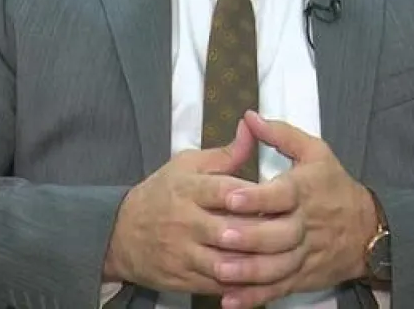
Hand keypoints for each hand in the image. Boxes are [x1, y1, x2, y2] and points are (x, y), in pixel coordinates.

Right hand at [102, 118, 306, 294]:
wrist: (119, 233)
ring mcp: (184, 254)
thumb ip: (224, 154)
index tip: (281, 197)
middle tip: (294, 229)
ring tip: (284, 256)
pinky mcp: (184, 279)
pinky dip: (243, 285)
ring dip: (257, 263)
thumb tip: (252, 129)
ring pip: (228, 263)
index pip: (226, 192)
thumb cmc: (162, 194)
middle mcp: (185, 222)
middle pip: (231, 231)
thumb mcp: (187, 165)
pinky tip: (264, 277)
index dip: (255, 196)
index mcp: (188, 189)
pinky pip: (219, 285)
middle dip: (264, 233)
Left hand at [214, 112, 377, 308]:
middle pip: (279, 235)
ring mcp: (304, 254)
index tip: (231, 196)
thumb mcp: (315, 152)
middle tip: (220, 235)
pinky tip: (230, 301)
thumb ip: (281, 135)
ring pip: (277, 267)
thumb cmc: (333, 186)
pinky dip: (255, 297)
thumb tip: (249, 117)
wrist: (368, 229)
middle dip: (250, 237)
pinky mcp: (301, 276)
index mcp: (306, 191)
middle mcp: (305, 225)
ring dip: (249, 272)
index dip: (257, 197)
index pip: (282, 195)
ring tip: (220, 271)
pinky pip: (278, 289)